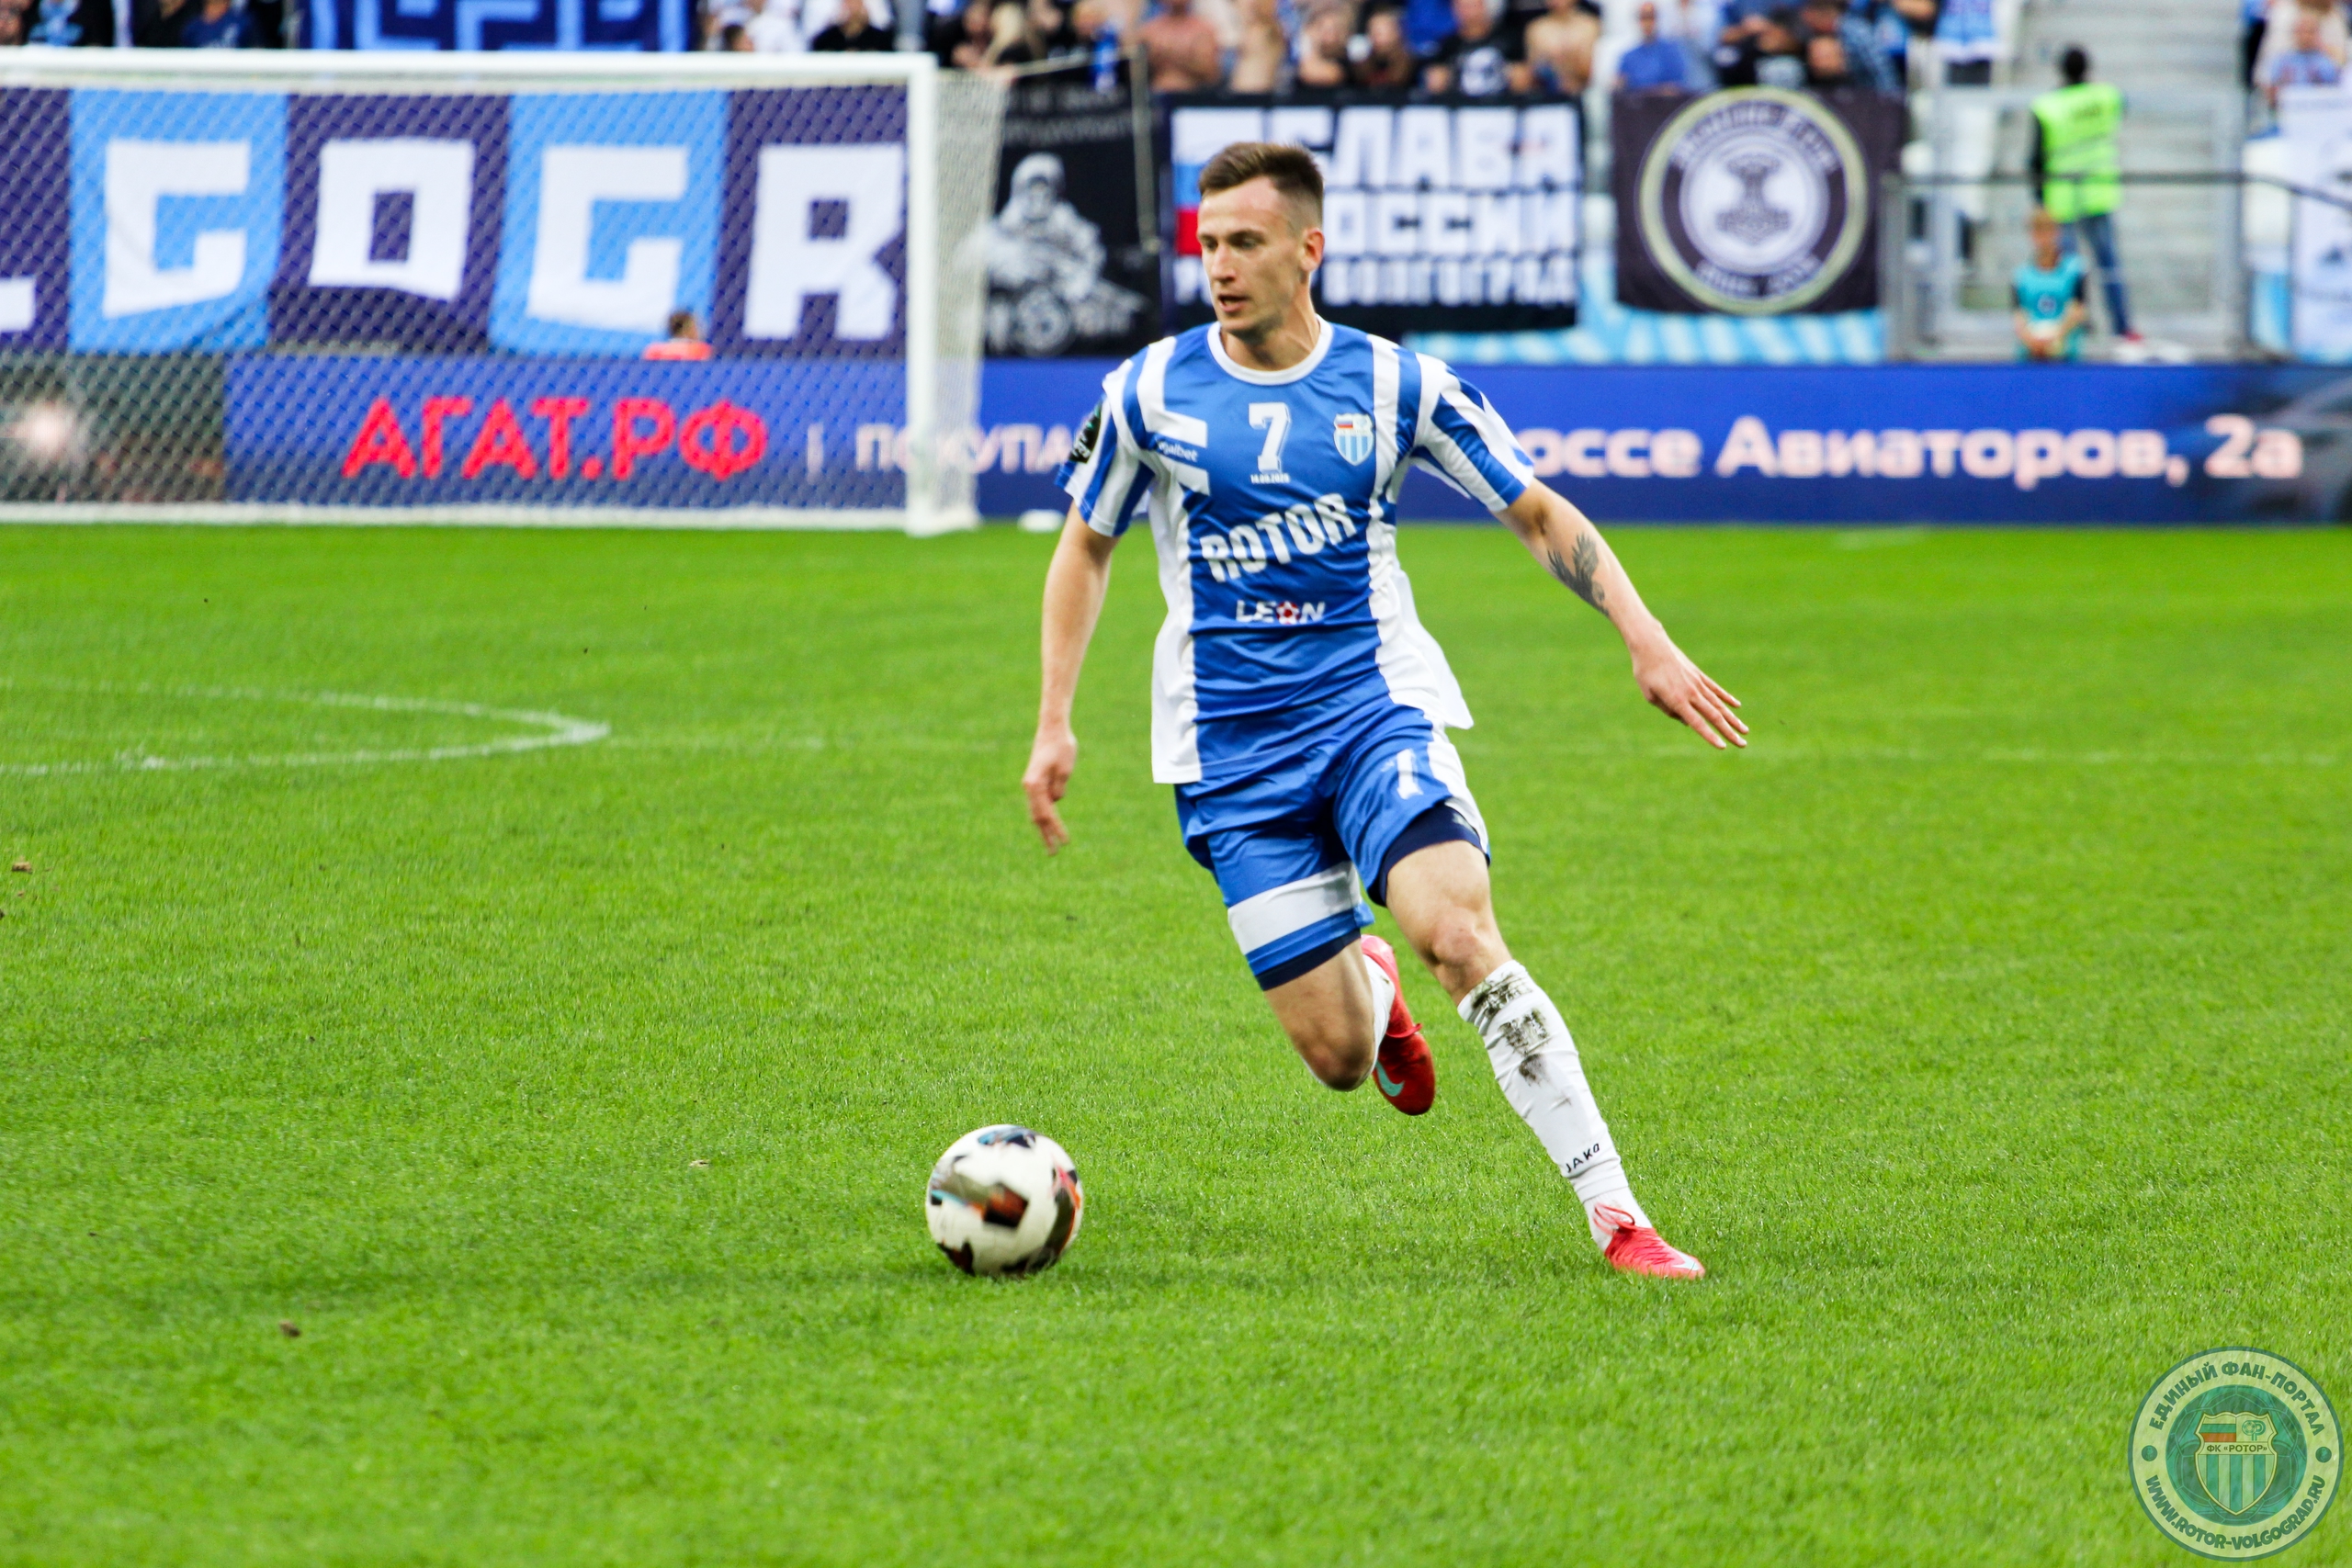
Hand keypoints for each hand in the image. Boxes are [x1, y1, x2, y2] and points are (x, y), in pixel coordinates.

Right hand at [1022, 724, 1076, 851]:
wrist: (1052, 728)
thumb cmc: (1061, 746)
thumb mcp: (1066, 768)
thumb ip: (1059, 787)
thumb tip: (1055, 800)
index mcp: (1035, 784)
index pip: (1047, 813)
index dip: (1057, 828)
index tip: (1065, 842)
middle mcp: (1029, 786)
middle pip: (1037, 817)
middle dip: (1046, 835)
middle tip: (1054, 853)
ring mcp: (1031, 784)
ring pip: (1036, 811)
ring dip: (1043, 827)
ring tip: (1051, 843)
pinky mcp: (1035, 781)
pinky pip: (1039, 803)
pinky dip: (1044, 815)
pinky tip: (1049, 824)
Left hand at [1630, 634, 1746, 748]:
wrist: (1651, 646)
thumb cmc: (1646, 672)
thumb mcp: (1650, 696)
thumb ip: (1668, 710)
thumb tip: (1686, 721)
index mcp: (1677, 700)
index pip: (1697, 723)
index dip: (1709, 736)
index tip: (1722, 747)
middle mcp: (1691, 692)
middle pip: (1714, 716)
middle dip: (1729, 732)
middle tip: (1742, 744)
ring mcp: (1697, 683)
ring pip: (1719, 704)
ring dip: (1733, 718)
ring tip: (1745, 730)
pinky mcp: (1698, 674)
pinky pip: (1715, 689)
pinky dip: (1727, 698)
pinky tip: (1736, 706)